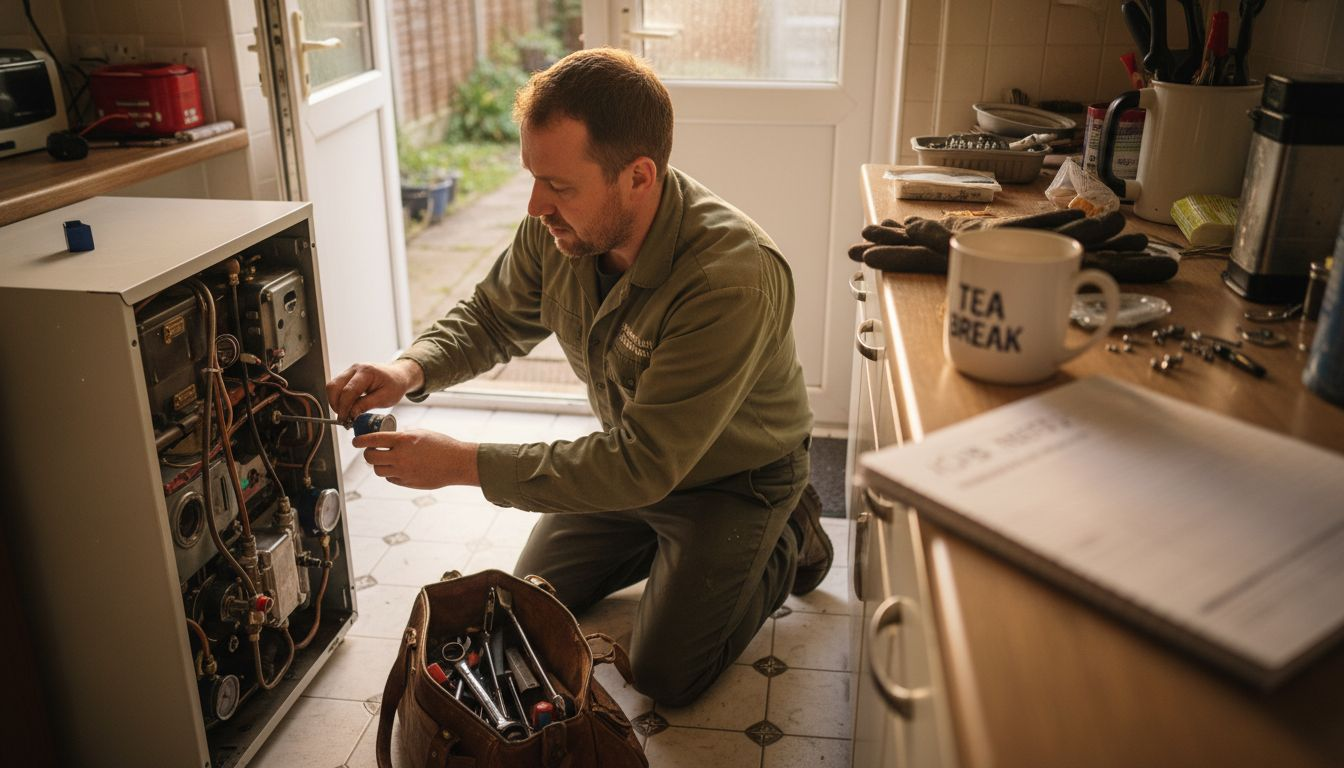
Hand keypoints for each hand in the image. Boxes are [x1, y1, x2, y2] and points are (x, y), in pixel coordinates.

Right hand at [326, 359, 423, 423]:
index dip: (344, 408)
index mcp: (367, 372)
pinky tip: (346, 407)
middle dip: (335, 405)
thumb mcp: (385, 398)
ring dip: (335, 402)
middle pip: (334, 386)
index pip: (348, 391)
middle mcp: (355, 369)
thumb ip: (366, 405)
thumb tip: (351, 414)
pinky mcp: (348, 375)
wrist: (398, 375)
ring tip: (345, 414)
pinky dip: (338, 398)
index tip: (345, 420)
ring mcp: (350, 371)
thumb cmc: (395, 385)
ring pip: (332, 386)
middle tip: (343, 418)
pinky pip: (336, 387)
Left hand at [353, 429, 479, 489]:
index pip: (373, 440)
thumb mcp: (420, 433)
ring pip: (378, 470)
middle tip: (370, 451)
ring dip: (378, 464)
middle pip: (371, 458)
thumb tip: (386, 440)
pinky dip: (390, 473)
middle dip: (367, 453)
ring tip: (384, 460)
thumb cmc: (441, 444)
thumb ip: (402, 436)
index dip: (360, 440)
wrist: (457, 463)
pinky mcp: (407, 483)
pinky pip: (390, 478)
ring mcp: (403, 472)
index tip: (355, 441)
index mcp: (403, 440)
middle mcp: (400, 457)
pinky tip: (398, 467)